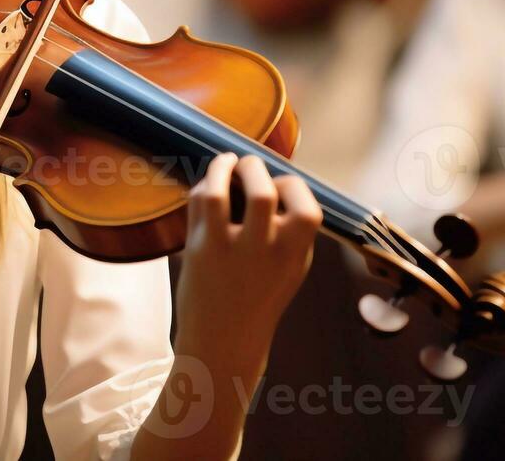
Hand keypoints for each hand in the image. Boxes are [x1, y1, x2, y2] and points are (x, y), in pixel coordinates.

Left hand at [174, 153, 322, 351]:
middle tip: (248, 166)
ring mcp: (227, 250)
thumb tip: (280, 177)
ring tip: (227, 162)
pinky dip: (203, 185)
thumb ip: (292, 229)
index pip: (306, 209)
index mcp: (294, 256)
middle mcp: (263, 253)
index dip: (293, 186)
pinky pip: (199, 202)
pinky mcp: (198, 249)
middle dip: (254, 166)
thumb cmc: (260, 297)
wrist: (225, 342)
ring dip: (222, 167)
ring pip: (219, 191)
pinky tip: (209, 187)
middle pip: (263, 191)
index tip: (281, 184)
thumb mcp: (292, 267)